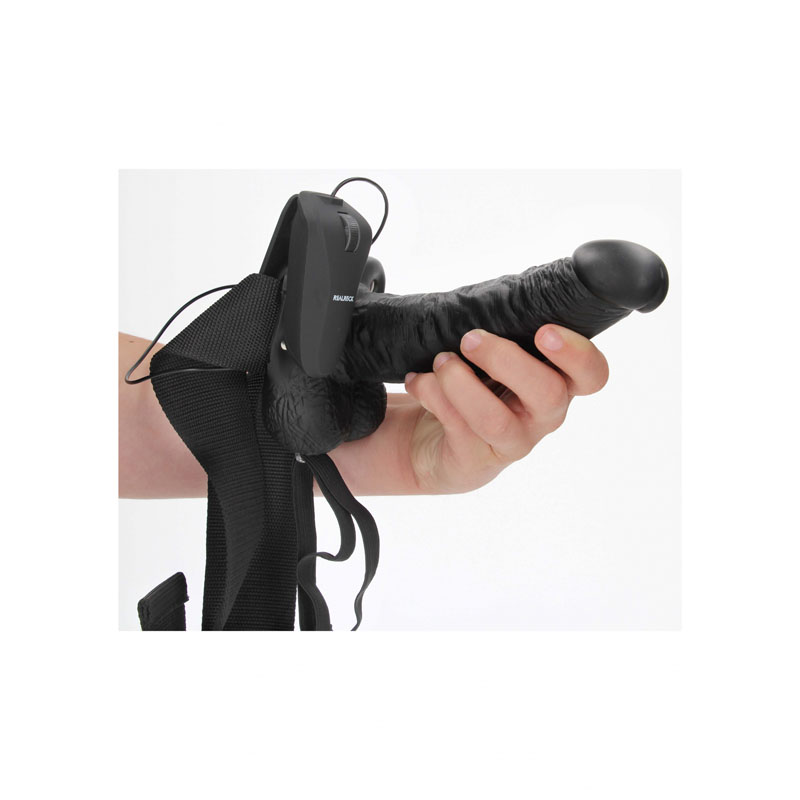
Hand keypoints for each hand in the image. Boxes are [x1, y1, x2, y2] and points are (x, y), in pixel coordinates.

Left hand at [400, 324, 608, 493]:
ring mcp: (512, 442)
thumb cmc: (475, 385)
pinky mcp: (476, 459)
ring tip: (440, 361)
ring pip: (495, 419)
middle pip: (548, 394)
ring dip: (460, 383)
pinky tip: (418, 380)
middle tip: (471, 339)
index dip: (578, 355)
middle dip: (506, 360)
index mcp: (558, 382)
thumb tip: (489, 299)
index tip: (545, 331)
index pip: (592, 375)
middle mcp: (542, 416)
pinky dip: (432, 394)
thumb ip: (505, 332)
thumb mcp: (496, 357)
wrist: (436, 441)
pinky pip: (457, 428)